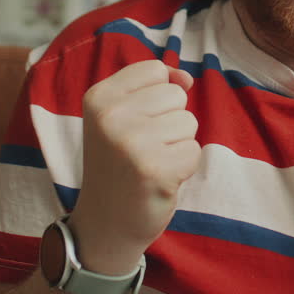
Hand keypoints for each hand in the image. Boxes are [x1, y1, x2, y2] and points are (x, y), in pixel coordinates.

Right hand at [69, 60, 198, 275]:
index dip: (157, 97)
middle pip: (176, 95)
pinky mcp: (155, 169)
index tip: (136, 123)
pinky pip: (194, 151)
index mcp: (98, 97)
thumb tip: (186, 77)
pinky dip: (184, 167)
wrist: (104, 223)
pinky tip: (159, 179)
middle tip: (143, 149)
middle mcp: (111, 116)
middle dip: (170, 122)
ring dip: (178, 145)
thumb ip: (152, 88)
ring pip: (189, 122)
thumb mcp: (121, 117)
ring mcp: (132, 143)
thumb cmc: (120, 164)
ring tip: (151, 163)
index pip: (154, 70)